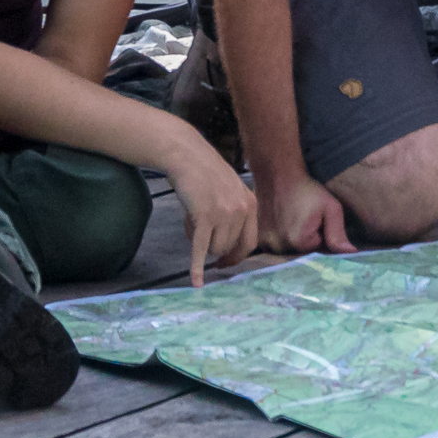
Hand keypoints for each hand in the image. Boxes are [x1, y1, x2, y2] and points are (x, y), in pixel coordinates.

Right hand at [170, 148, 259, 284]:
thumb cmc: (204, 173)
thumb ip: (234, 214)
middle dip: (212, 244)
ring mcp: (224, 213)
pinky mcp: (205, 216)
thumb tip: (226, 247)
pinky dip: (197, 267)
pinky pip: (201, 249)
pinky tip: (196, 282)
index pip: (249, 243)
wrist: (186, 155)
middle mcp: (242, 210)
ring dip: (200, 240)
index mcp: (250, 204)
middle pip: (228, 248)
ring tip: (191, 217)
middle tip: (198, 229)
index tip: (224, 264)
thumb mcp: (230, 191)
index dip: (236, 256)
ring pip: (214, 248)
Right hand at [258, 169, 358, 256]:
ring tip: (292, 217)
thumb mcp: (330, 208)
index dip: (321, 232)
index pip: (319, 248)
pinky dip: (281, 237)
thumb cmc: (307, 190)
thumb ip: (338, 233)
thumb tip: (350, 253)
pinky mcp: (260, 240)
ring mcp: (267, 245)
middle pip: (303, 252)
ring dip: (294, 238)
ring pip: (290, 250)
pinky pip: (277, 246)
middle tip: (303, 216)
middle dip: (308, 237)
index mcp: (299, 242)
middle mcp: (280, 247)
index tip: (315, 217)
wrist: (278, 175)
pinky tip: (282, 221)